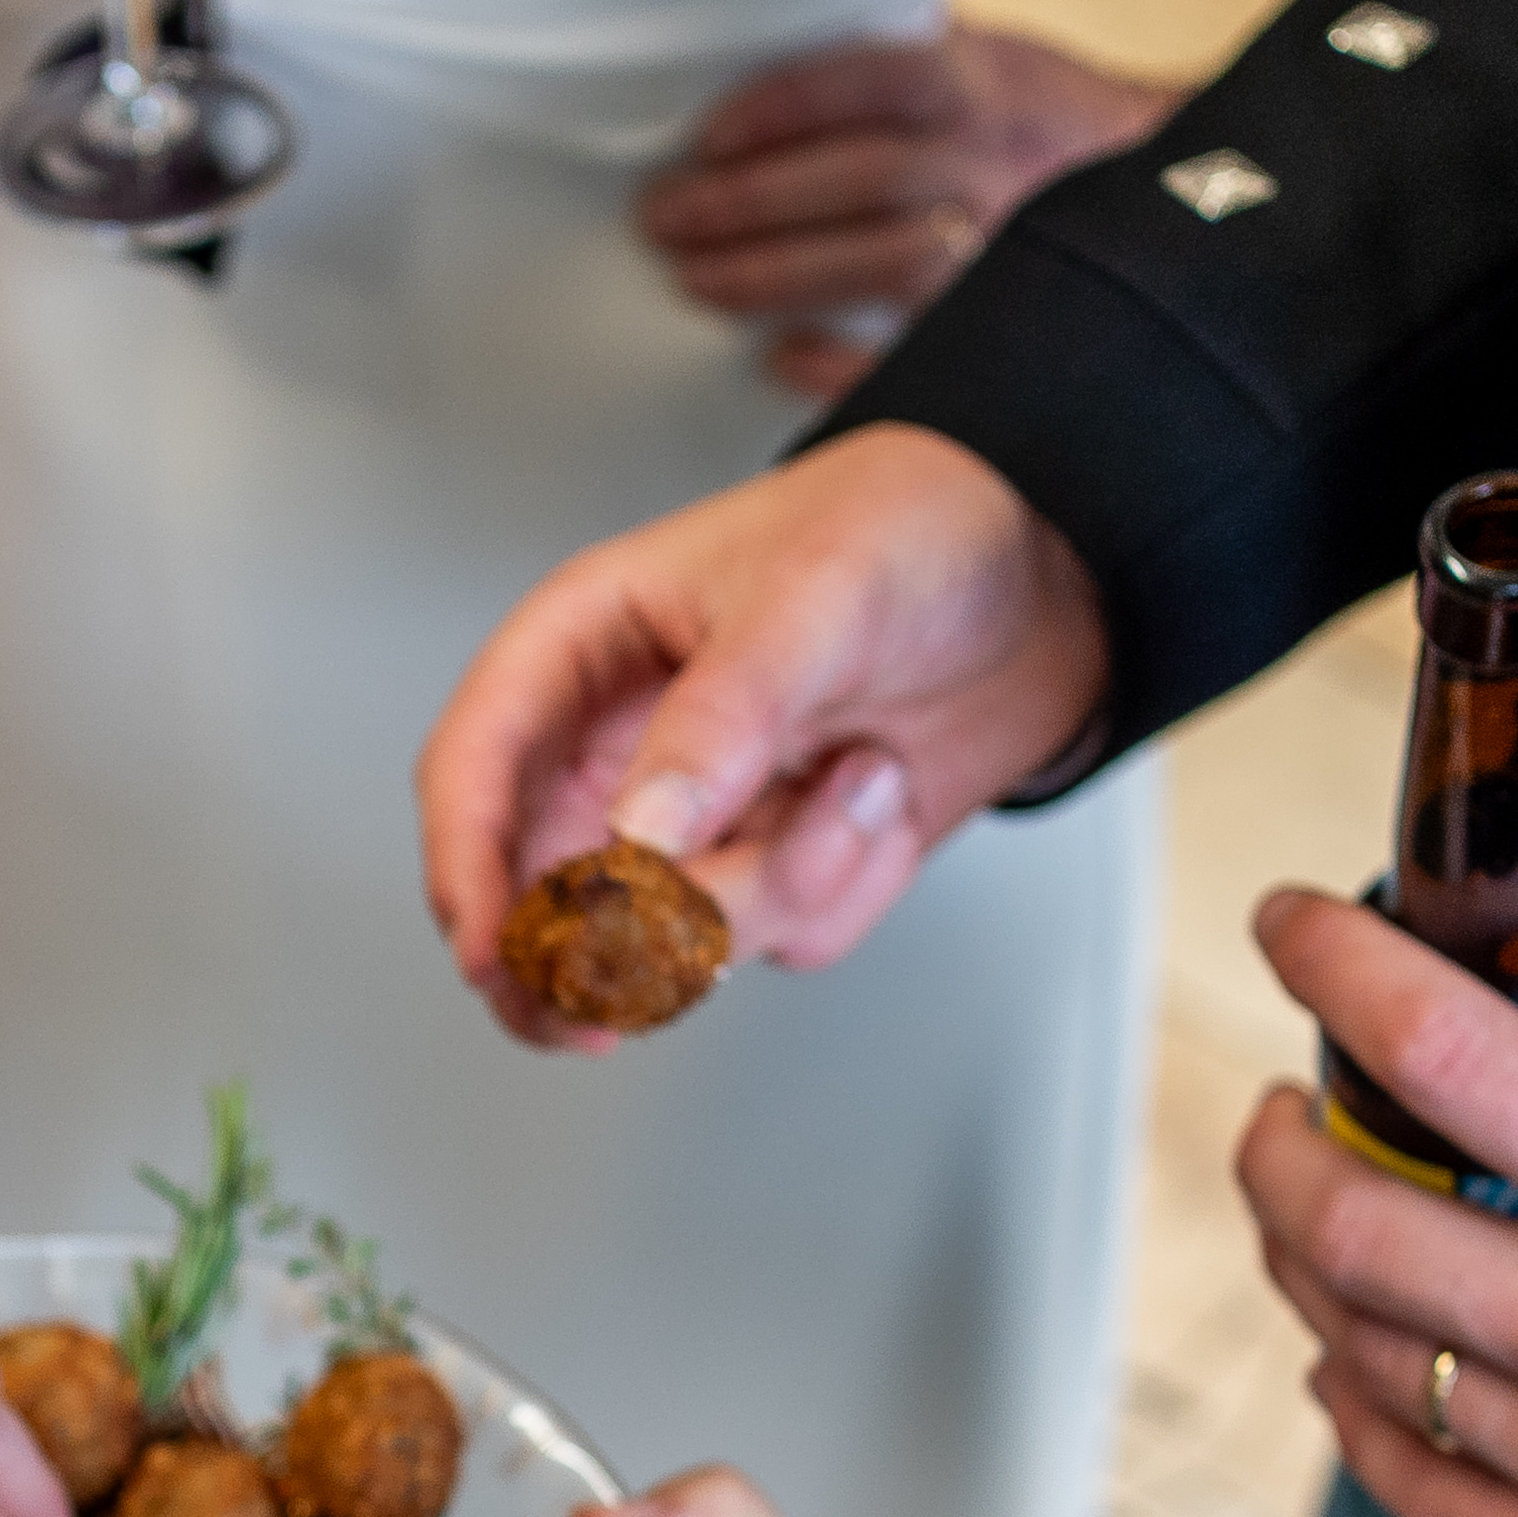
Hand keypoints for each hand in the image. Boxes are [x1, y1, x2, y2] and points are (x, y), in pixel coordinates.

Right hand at [414, 424, 1112, 1046]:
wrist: (1051, 576)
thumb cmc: (911, 530)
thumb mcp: (811, 600)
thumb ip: (718, 723)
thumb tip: (635, 841)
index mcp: (584, 649)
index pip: (473, 771)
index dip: (466, 871)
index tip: (492, 952)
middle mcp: (621, 747)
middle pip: (539, 896)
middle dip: (596, 948)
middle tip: (636, 986)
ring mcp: (697, 820)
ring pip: (673, 936)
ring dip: (777, 888)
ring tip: (863, 776)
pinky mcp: (773, 867)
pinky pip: (780, 939)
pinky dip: (845, 888)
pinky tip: (884, 795)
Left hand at [638, 27, 1179, 397]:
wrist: (1180, 201)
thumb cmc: (1046, 128)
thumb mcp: (992, 59)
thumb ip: (905, 53)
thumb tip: (775, 34)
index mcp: (985, 82)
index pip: (875, 78)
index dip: (784, 106)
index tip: (706, 139)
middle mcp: (997, 160)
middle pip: (864, 177)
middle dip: (752, 202)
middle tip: (664, 221)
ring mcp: (1008, 248)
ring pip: (887, 261)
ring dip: (778, 275)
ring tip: (697, 281)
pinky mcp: (1010, 328)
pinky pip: (921, 354)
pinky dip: (841, 362)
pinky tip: (776, 358)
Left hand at [1238, 891, 1517, 1516]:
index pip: (1443, 1054)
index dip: (1337, 967)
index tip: (1293, 927)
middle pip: (1344, 1221)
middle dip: (1279, 1143)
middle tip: (1285, 1102)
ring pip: (1358, 1352)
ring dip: (1305, 1268)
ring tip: (1316, 1215)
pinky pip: (1412, 1484)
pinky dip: (1356, 1412)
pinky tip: (1351, 1368)